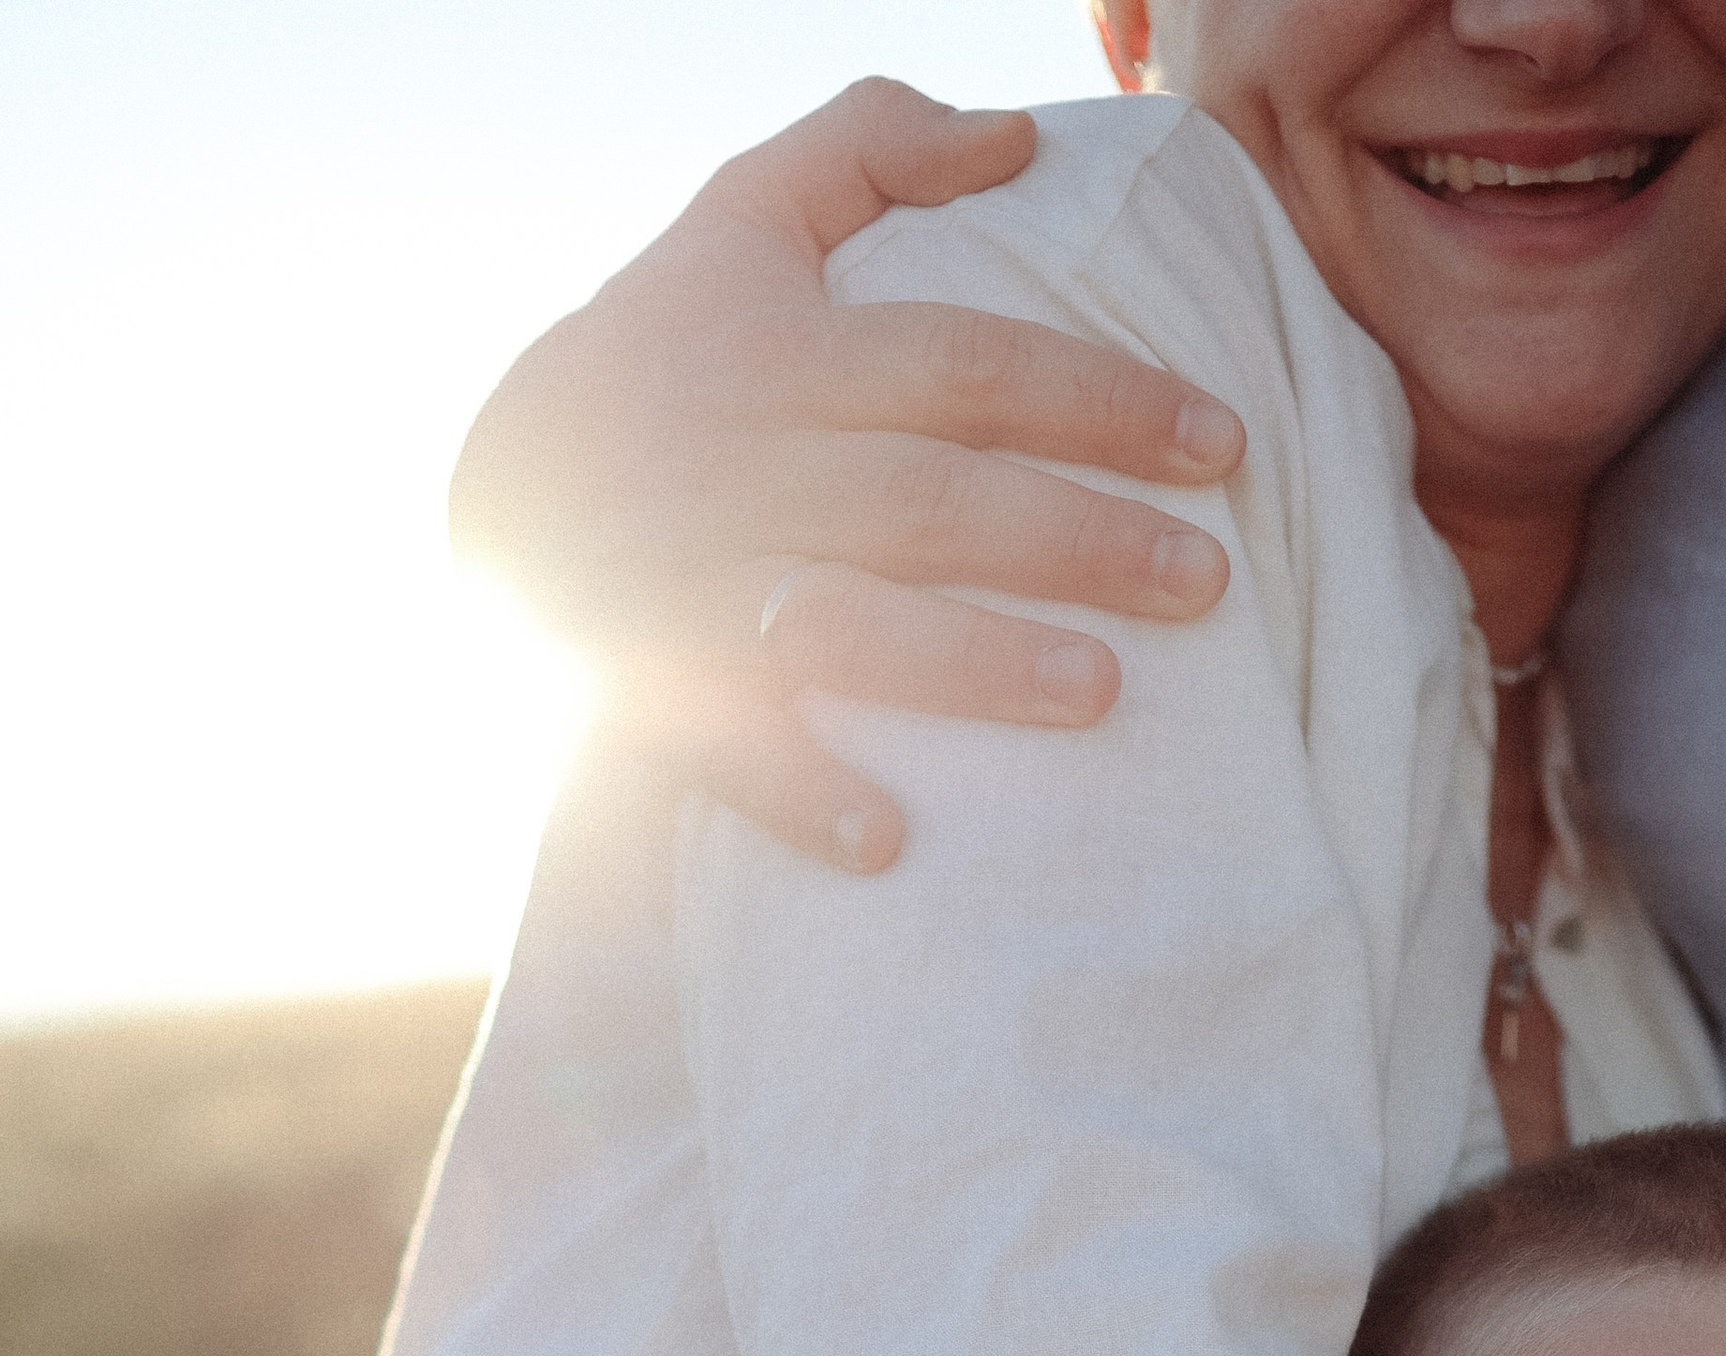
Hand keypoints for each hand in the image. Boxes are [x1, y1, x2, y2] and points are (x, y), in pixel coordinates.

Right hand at [449, 77, 1243, 871]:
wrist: (493, 496)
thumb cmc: (658, 357)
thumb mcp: (738, 224)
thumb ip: (866, 149)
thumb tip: (1018, 136)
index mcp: (787, 354)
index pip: (969, 363)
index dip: (1100, 397)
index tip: (1222, 442)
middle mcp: (747, 466)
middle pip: (935, 498)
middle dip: (1078, 537)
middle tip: (1210, 580)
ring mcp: (697, 584)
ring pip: (851, 621)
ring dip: (972, 663)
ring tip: (1100, 691)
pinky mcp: (651, 686)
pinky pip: (729, 746)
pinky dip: (799, 791)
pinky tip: (885, 840)